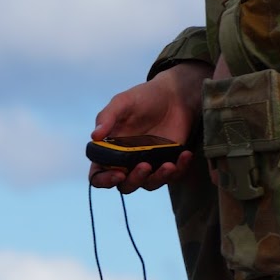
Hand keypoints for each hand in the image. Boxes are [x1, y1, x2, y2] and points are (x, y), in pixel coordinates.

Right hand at [89, 61, 210, 192]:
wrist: (174, 94)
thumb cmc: (143, 97)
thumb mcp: (123, 102)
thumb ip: (107, 117)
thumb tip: (95, 135)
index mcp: (109, 152)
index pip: (98, 175)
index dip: (105, 180)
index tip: (118, 174)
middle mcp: (126, 163)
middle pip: (124, 185)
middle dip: (134, 180)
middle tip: (144, 165)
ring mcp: (148, 164)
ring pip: (148, 184)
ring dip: (158, 178)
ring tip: (168, 165)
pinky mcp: (168, 162)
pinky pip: (173, 176)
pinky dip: (179, 169)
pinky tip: (185, 155)